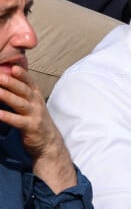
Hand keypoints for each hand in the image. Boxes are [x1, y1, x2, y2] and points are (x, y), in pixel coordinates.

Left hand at [0, 66, 75, 192]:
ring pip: (20, 103)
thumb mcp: (32, 102)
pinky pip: (17, 121)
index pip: (30, 81)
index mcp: (36, 95)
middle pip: (24, 90)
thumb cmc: (35, 118)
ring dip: (8, 97)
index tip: (13, 66)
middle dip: (12, 82)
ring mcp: (35, 115)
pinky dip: (7, 116)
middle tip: (0, 75)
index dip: (22, 74)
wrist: (48, 141)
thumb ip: (22, 90)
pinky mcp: (30, 127)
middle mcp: (36, 103)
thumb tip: (10, 74)